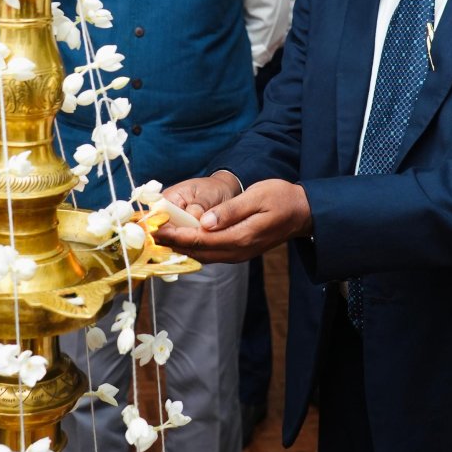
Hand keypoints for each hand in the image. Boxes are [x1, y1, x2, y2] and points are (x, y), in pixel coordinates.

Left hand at [155, 176, 311, 262]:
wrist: (303, 212)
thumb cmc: (282, 198)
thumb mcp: (257, 196)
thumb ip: (230, 211)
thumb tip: (205, 222)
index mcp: (241, 237)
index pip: (201, 239)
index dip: (176, 234)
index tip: (156, 229)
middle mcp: (238, 251)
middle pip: (198, 251)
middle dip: (172, 243)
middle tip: (149, 235)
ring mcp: (239, 254)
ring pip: (203, 255)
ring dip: (180, 247)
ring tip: (159, 237)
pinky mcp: (239, 251)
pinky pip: (211, 253)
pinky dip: (193, 247)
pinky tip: (182, 239)